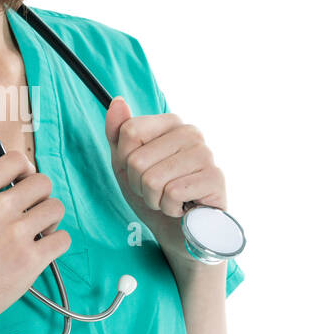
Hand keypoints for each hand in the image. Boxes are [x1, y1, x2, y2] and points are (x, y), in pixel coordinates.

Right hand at [0, 150, 70, 333]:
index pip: (15, 159)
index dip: (21, 169)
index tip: (19, 181)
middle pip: (42, 182)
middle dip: (37, 193)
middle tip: (29, 208)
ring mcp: (17, 235)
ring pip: (56, 208)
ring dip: (49, 217)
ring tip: (38, 229)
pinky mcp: (31, 261)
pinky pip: (63, 239)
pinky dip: (56, 242)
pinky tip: (43, 248)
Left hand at [104, 96, 226, 271]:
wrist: (178, 232)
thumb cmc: (153, 194)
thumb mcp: (125, 164)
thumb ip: (118, 133)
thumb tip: (118, 101)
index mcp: (171, 123)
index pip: (129, 131)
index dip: (126, 161)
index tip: (141, 172)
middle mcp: (191, 132)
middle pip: (137, 159)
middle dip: (140, 185)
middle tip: (158, 191)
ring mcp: (205, 154)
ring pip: (152, 179)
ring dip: (155, 199)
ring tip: (170, 199)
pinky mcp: (215, 178)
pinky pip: (172, 193)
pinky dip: (171, 208)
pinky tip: (184, 207)